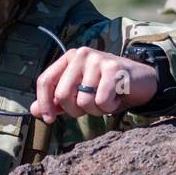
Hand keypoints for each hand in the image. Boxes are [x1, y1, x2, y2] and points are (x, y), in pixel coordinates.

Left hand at [31, 48, 156, 123]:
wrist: (140, 82)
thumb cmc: (105, 88)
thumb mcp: (78, 94)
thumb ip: (56, 101)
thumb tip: (34, 110)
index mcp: (68, 58)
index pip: (45, 80)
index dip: (44, 103)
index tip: (49, 119)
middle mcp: (81, 55)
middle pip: (62, 94)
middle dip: (75, 110)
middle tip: (90, 107)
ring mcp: (98, 60)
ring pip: (83, 101)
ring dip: (95, 110)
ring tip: (105, 100)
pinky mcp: (114, 68)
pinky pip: (101, 100)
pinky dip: (109, 106)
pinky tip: (116, 98)